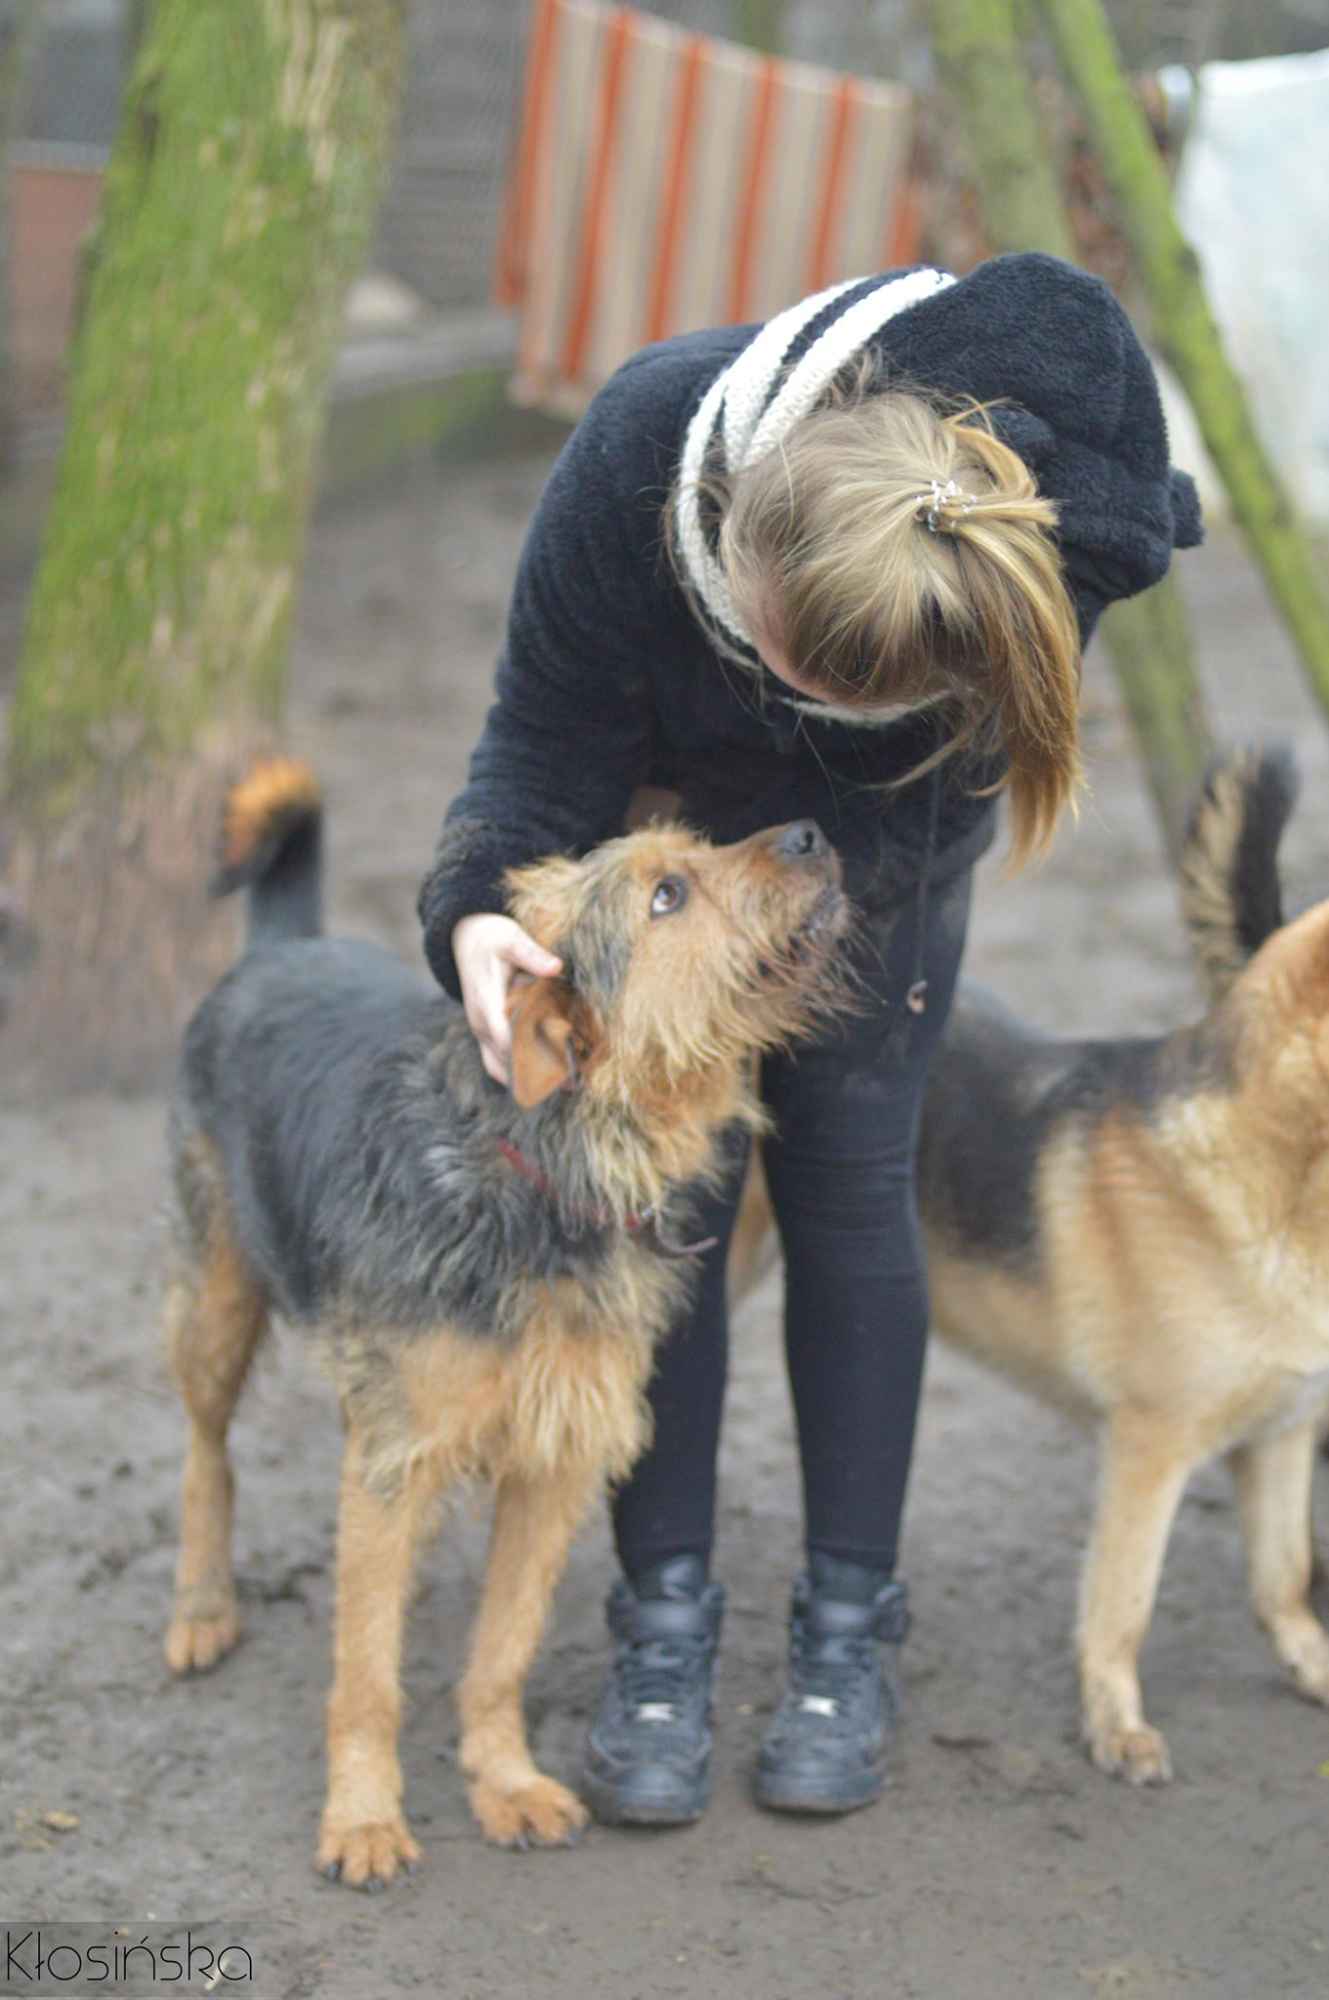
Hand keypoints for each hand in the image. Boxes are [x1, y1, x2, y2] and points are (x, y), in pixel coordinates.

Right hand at [452, 914, 562, 1087]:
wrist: (466, 938)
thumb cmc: (491, 938)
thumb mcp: (511, 938)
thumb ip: (531, 954)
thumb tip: (556, 967)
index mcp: (486, 1002)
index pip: (505, 1039)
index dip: (531, 1055)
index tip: (562, 1064)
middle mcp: (480, 1023)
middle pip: (506, 1060)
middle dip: (538, 1072)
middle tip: (574, 1082)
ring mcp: (481, 1032)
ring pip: (501, 1068)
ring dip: (529, 1077)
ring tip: (566, 1086)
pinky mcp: (486, 1034)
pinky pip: (498, 1064)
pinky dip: (519, 1072)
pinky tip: (548, 1077)